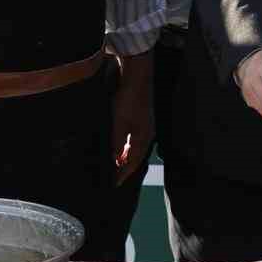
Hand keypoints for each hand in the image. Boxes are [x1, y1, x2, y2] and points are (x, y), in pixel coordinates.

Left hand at [112, 54, 154, 185]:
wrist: (137, 76)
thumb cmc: (128, 99)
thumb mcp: (119, 123)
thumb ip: (117, 143)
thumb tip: (116, 162)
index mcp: (143, 137)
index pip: (133, 162)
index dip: (123, 174)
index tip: (114, 184)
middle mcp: (147, 134)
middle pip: (137, 157)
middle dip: (126, 168)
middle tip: (115, 177)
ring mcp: (146, 125)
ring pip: (137, 148)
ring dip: (128, 157)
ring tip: (117, 164)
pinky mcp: (143, 118)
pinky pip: (136, 139)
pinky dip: (129, 146)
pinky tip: (122, 145)